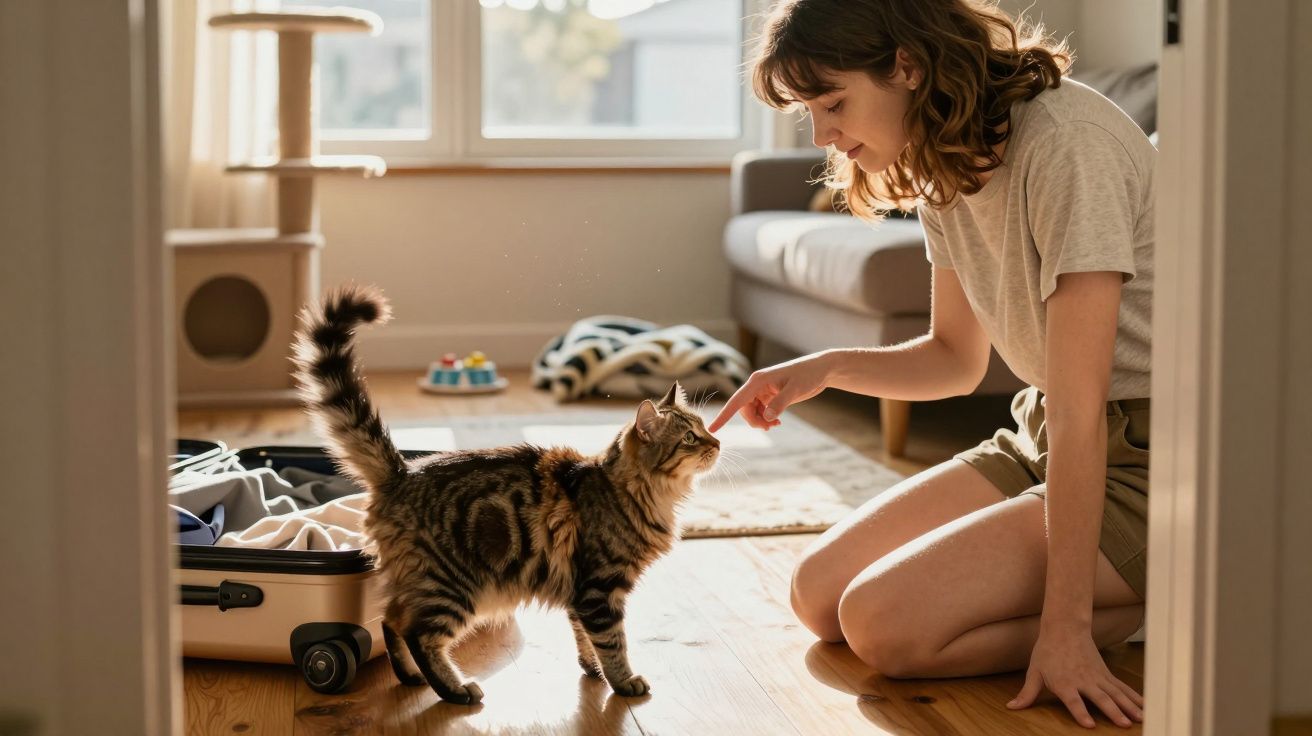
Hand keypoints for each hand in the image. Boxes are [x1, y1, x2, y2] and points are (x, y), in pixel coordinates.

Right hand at [708, 352, 831, 431]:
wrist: (820, 369)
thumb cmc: (808, 375)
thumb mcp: (795, 390)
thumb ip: (780, 403)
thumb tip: (767, 417)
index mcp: (758, 380)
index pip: (736, 401)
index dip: (724, 416)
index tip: (712, 429)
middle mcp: (756, 385)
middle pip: (743, 409)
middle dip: (753, 421)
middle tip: (770, 428)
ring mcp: (763, 391)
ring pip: (751, 412)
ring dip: (760, 421)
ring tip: (775, 425)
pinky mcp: (770, 396)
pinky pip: (760, 411)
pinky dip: (765, 419)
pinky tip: (776, 422)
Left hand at [1008, 623, 1143, 728]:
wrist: (1064, 628)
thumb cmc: (1047, 651)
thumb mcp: (1034, 672)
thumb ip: (1027, 693)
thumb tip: (1011, 707)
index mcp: (1064, 683)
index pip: (1073, 700)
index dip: (1081, 712)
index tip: (1089, 724)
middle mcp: (1083, 681)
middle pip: (1101, 698)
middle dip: (1113, 711)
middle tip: (1124, 724)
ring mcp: (1097, 677)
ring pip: (1116, 693)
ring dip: (1129, 706)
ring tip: (1141, 719)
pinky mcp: (1106, 674)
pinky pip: (1122, 688)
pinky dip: (1134, 697)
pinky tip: (1145, 707)